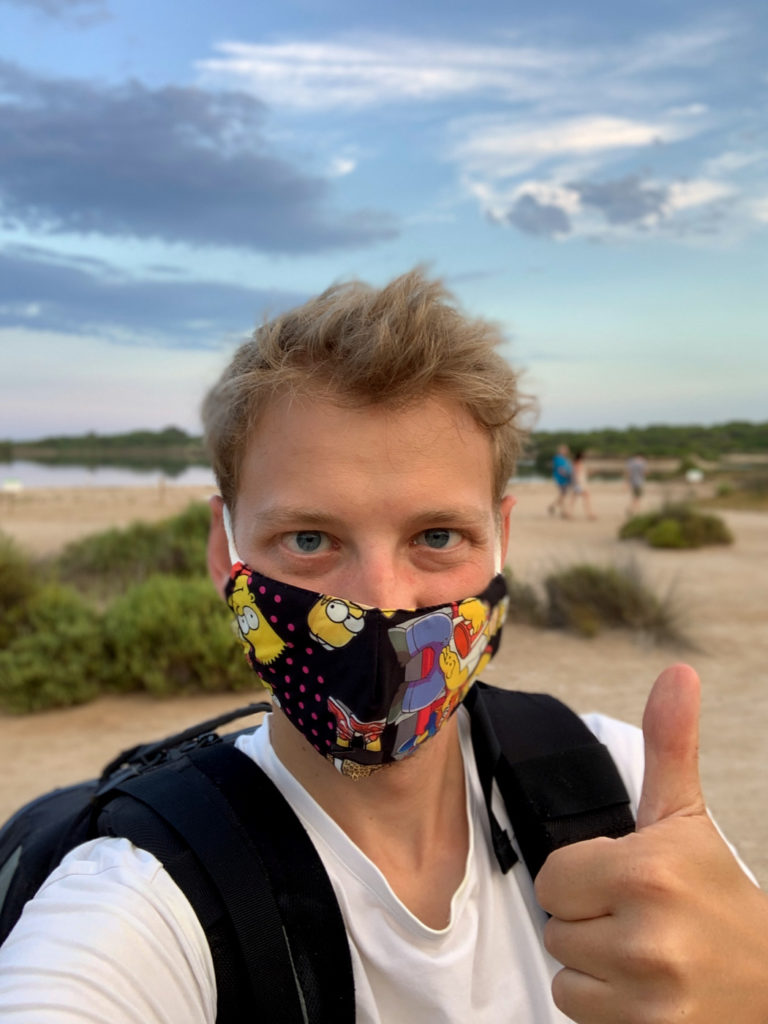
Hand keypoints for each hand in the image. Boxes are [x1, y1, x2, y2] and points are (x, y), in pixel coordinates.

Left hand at [535, 663, 767, 1022]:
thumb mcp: (687, 818)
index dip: (582, 876)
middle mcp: (645, 936)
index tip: (623, 880)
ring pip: (563, 970)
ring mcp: (648, 996)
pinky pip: (576, 1009)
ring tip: (642, 952)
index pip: (552, 877)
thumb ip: (670, 744)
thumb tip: (678, 672)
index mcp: (646, 871)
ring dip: (593, 962)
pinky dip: (602, 1004)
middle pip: (555, 924)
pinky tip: (642, 989)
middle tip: (638, 916)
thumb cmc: (717, 895)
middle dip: (587, 918)